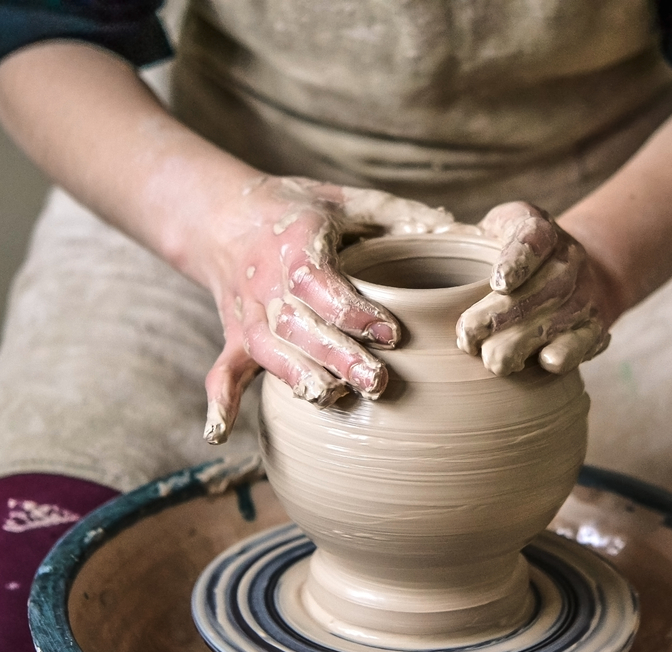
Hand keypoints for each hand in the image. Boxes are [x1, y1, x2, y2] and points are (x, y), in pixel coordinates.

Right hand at [201, 176, 459, 443]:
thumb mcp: (344, 199)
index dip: (352, 310)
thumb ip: (395, 214)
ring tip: (333, 400)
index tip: (392, 334)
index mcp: (294, 243)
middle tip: (377, 382)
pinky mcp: (237, 335)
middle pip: (298, 324)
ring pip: (269, 350)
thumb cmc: (298, 211)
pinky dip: (220, 399)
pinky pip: (224, 368)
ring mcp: (248, 312)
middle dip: (336, 356)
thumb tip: (453, 226)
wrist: (222, 217)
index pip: (320, 282)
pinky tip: (219, 432)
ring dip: (297, 377)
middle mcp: (266, 281)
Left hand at [456, 202, 612, 375]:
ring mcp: (584, 292)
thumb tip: (428, 239)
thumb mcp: (488, 231)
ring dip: (524, 342)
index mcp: (538, 226)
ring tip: (491, 360)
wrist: (571, 271)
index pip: (533, 238)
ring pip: (559, 318)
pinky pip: (584, 340)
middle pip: (543, 287)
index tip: (498, 281)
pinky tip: (543, 362)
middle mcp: (568, 257)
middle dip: (503, 315)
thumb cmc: (507, 253)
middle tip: (467, 337)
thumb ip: (459, 237)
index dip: (518, 259)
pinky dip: (567, 352)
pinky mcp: (595, 325)